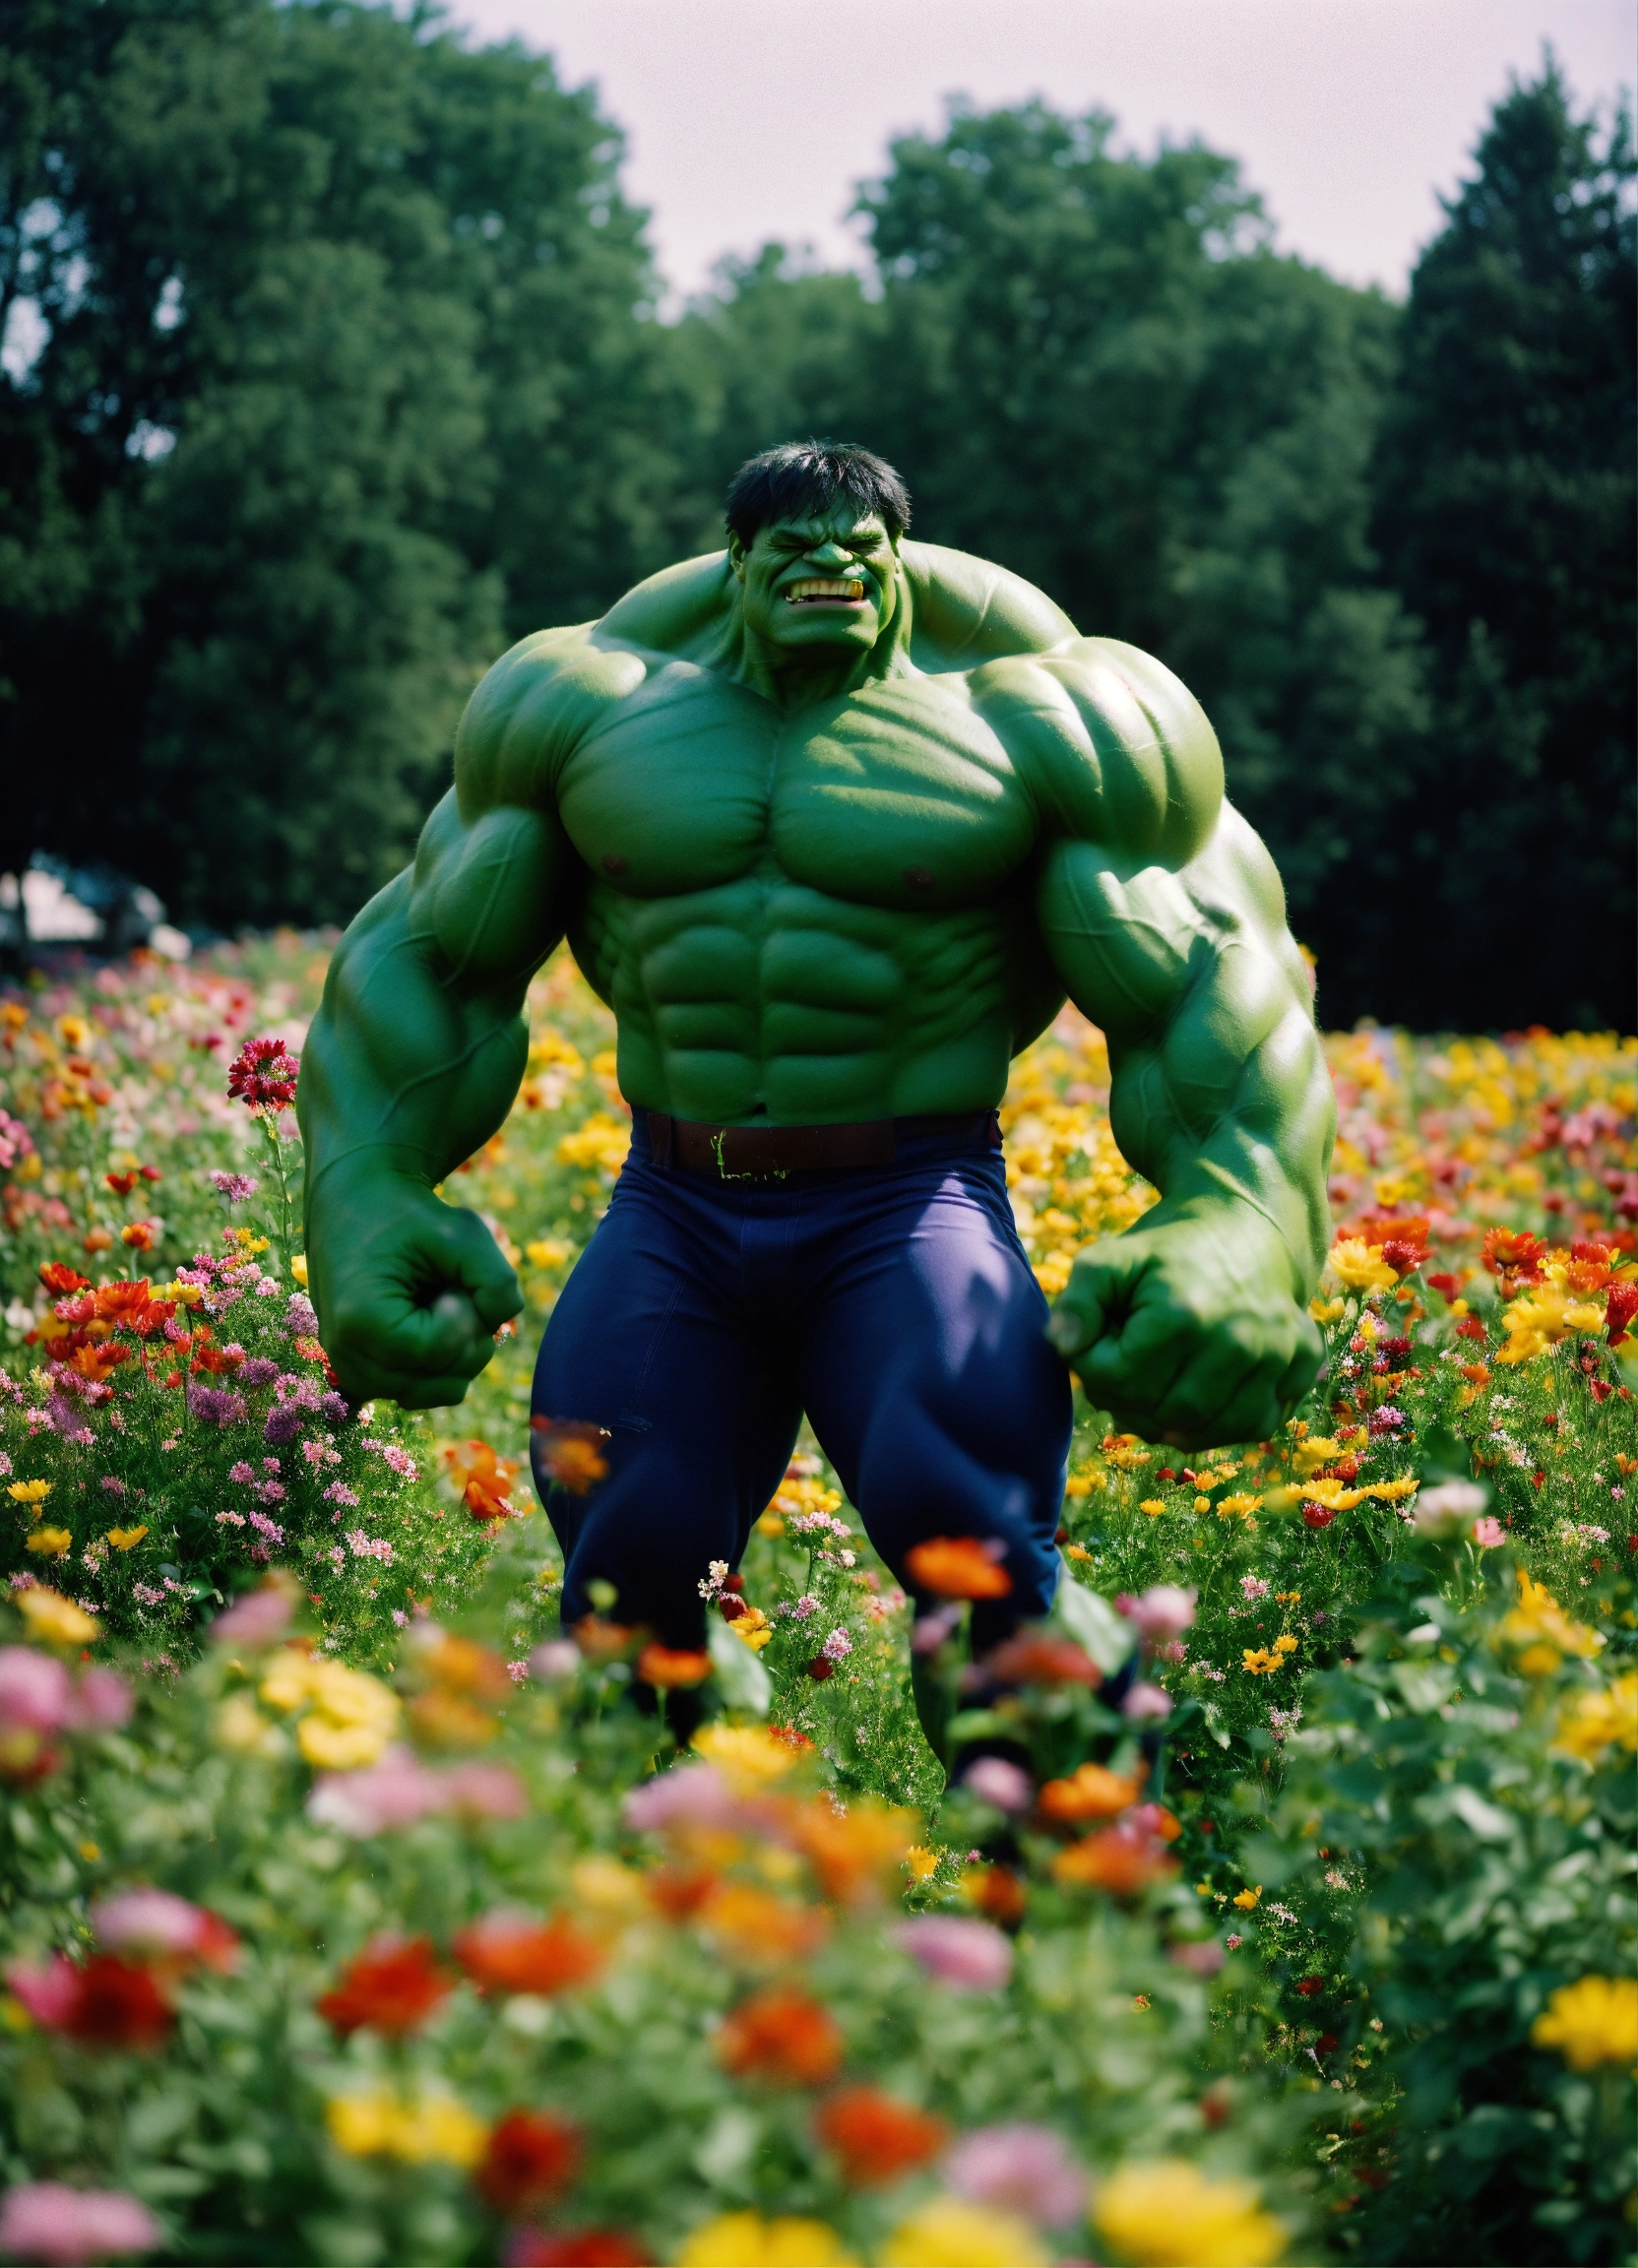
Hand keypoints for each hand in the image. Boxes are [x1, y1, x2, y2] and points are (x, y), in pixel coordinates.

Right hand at [306, 1166, 521, 1407]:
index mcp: (360, 1321)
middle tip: (442, 1283)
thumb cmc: (411, 1216)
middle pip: (449, 1378)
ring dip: (457, 1344)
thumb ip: (499, 1282)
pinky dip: (443, 1357)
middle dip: (467, 1328)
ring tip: (433, 1300)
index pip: (444, 1350)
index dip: (468, 1311)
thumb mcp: (465, 1231)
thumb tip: (501, 1327)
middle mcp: (348, 1359)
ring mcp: (353, 1375)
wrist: (356, 1207)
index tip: (449, 1275)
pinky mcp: (366, 1379)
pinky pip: (430, 1390)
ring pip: (444, 1391)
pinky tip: (425, 1317)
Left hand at [1047, 1206, 1322, 1446]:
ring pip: (1207, 1431)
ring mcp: (1278, 1356)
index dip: (1092, 1368)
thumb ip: (1077, 1301)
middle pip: (1161, 1415)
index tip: (1099, 1342)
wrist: (1249, 1225)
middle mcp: (1240, 1341)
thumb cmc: (1167, 1250)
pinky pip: (1253, 1427)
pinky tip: (1199, 1393)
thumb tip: (1063, 1346)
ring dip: (1168, 1419)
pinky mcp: (1302, 1366)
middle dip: (1128, 1399)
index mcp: (1185, 1313)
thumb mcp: (1110, 1258)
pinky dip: (1219, 1422)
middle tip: (1125, 1366)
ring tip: (1156, 1383)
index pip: (1118, 1381)